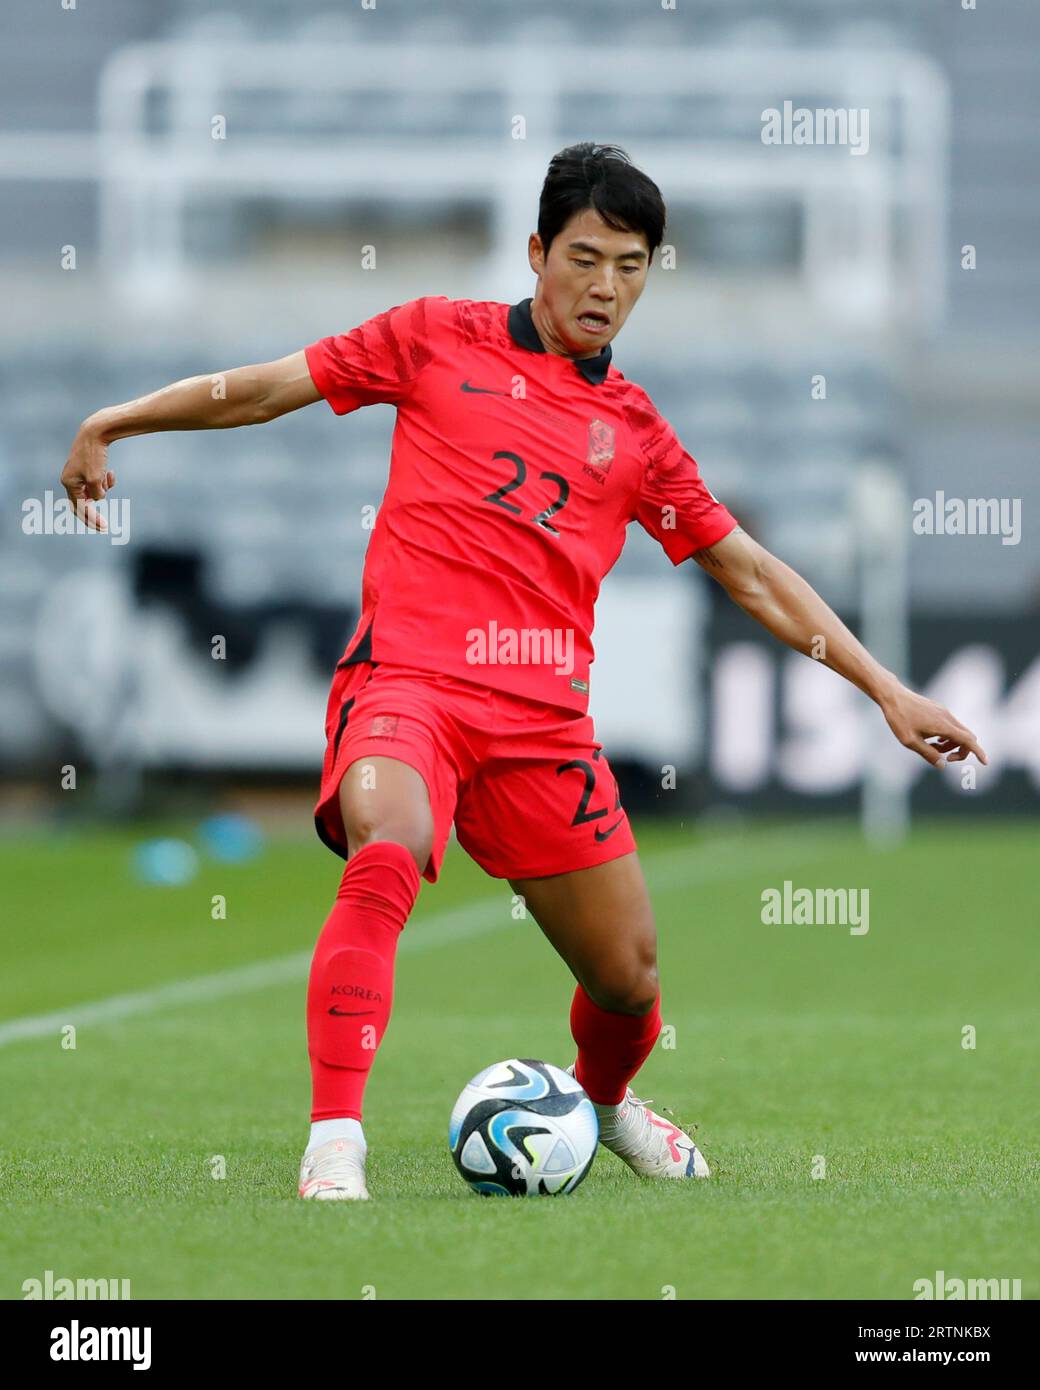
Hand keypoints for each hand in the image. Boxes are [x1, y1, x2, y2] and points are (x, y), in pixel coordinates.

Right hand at [60, 416, 114, 531]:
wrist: (95, 432)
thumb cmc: (94, 455)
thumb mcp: (96, 479)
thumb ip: (96, 494)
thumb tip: (97, 499)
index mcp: (68, 483)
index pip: (79, 508)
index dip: (91, 519)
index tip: (104, 527)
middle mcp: (70, 480)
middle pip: (83, 503)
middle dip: (94, 513)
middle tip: (105, 526)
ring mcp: (78, 474)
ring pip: (93, 491)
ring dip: (104, 487)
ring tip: (108, 475)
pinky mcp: (86, 468)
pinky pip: (97, 481)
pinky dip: (105, 480)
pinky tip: (111, 472)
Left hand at [879, 684, 986, 767]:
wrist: (892, 696)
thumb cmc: (899, 718)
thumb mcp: (910, 741)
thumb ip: (928, 754)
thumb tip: (942, 765)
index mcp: (943, 725)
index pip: (968, 741)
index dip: (978, 752)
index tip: (985, 762)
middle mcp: (948, 717)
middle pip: (967, 737)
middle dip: (961, 751)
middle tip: (945, 759)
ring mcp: (944, 712)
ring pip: (958, 732)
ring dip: (951, 744)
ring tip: (931, 748)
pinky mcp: (939, 709)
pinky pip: (951, 725)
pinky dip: (946, 736)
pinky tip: (931, 739)